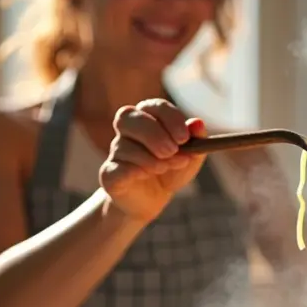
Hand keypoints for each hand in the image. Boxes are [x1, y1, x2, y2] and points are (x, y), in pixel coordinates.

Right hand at [99, 99, 206, 219]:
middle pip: (128, 116)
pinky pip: (116, 167)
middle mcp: (128, 130)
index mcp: (148, 118)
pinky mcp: (109, 173)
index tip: (184, 137)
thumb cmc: (170, 171)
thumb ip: (197, 140)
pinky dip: (135, 171)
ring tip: (164, 168)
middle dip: (153, 133)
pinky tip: (146, 176)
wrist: (152, 200)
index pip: (154, 106)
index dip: (169, 118)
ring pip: (124, 145)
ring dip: (150, 158)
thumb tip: (197, 123)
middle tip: (172, 151)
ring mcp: (116, 151)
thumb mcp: (191, 157)